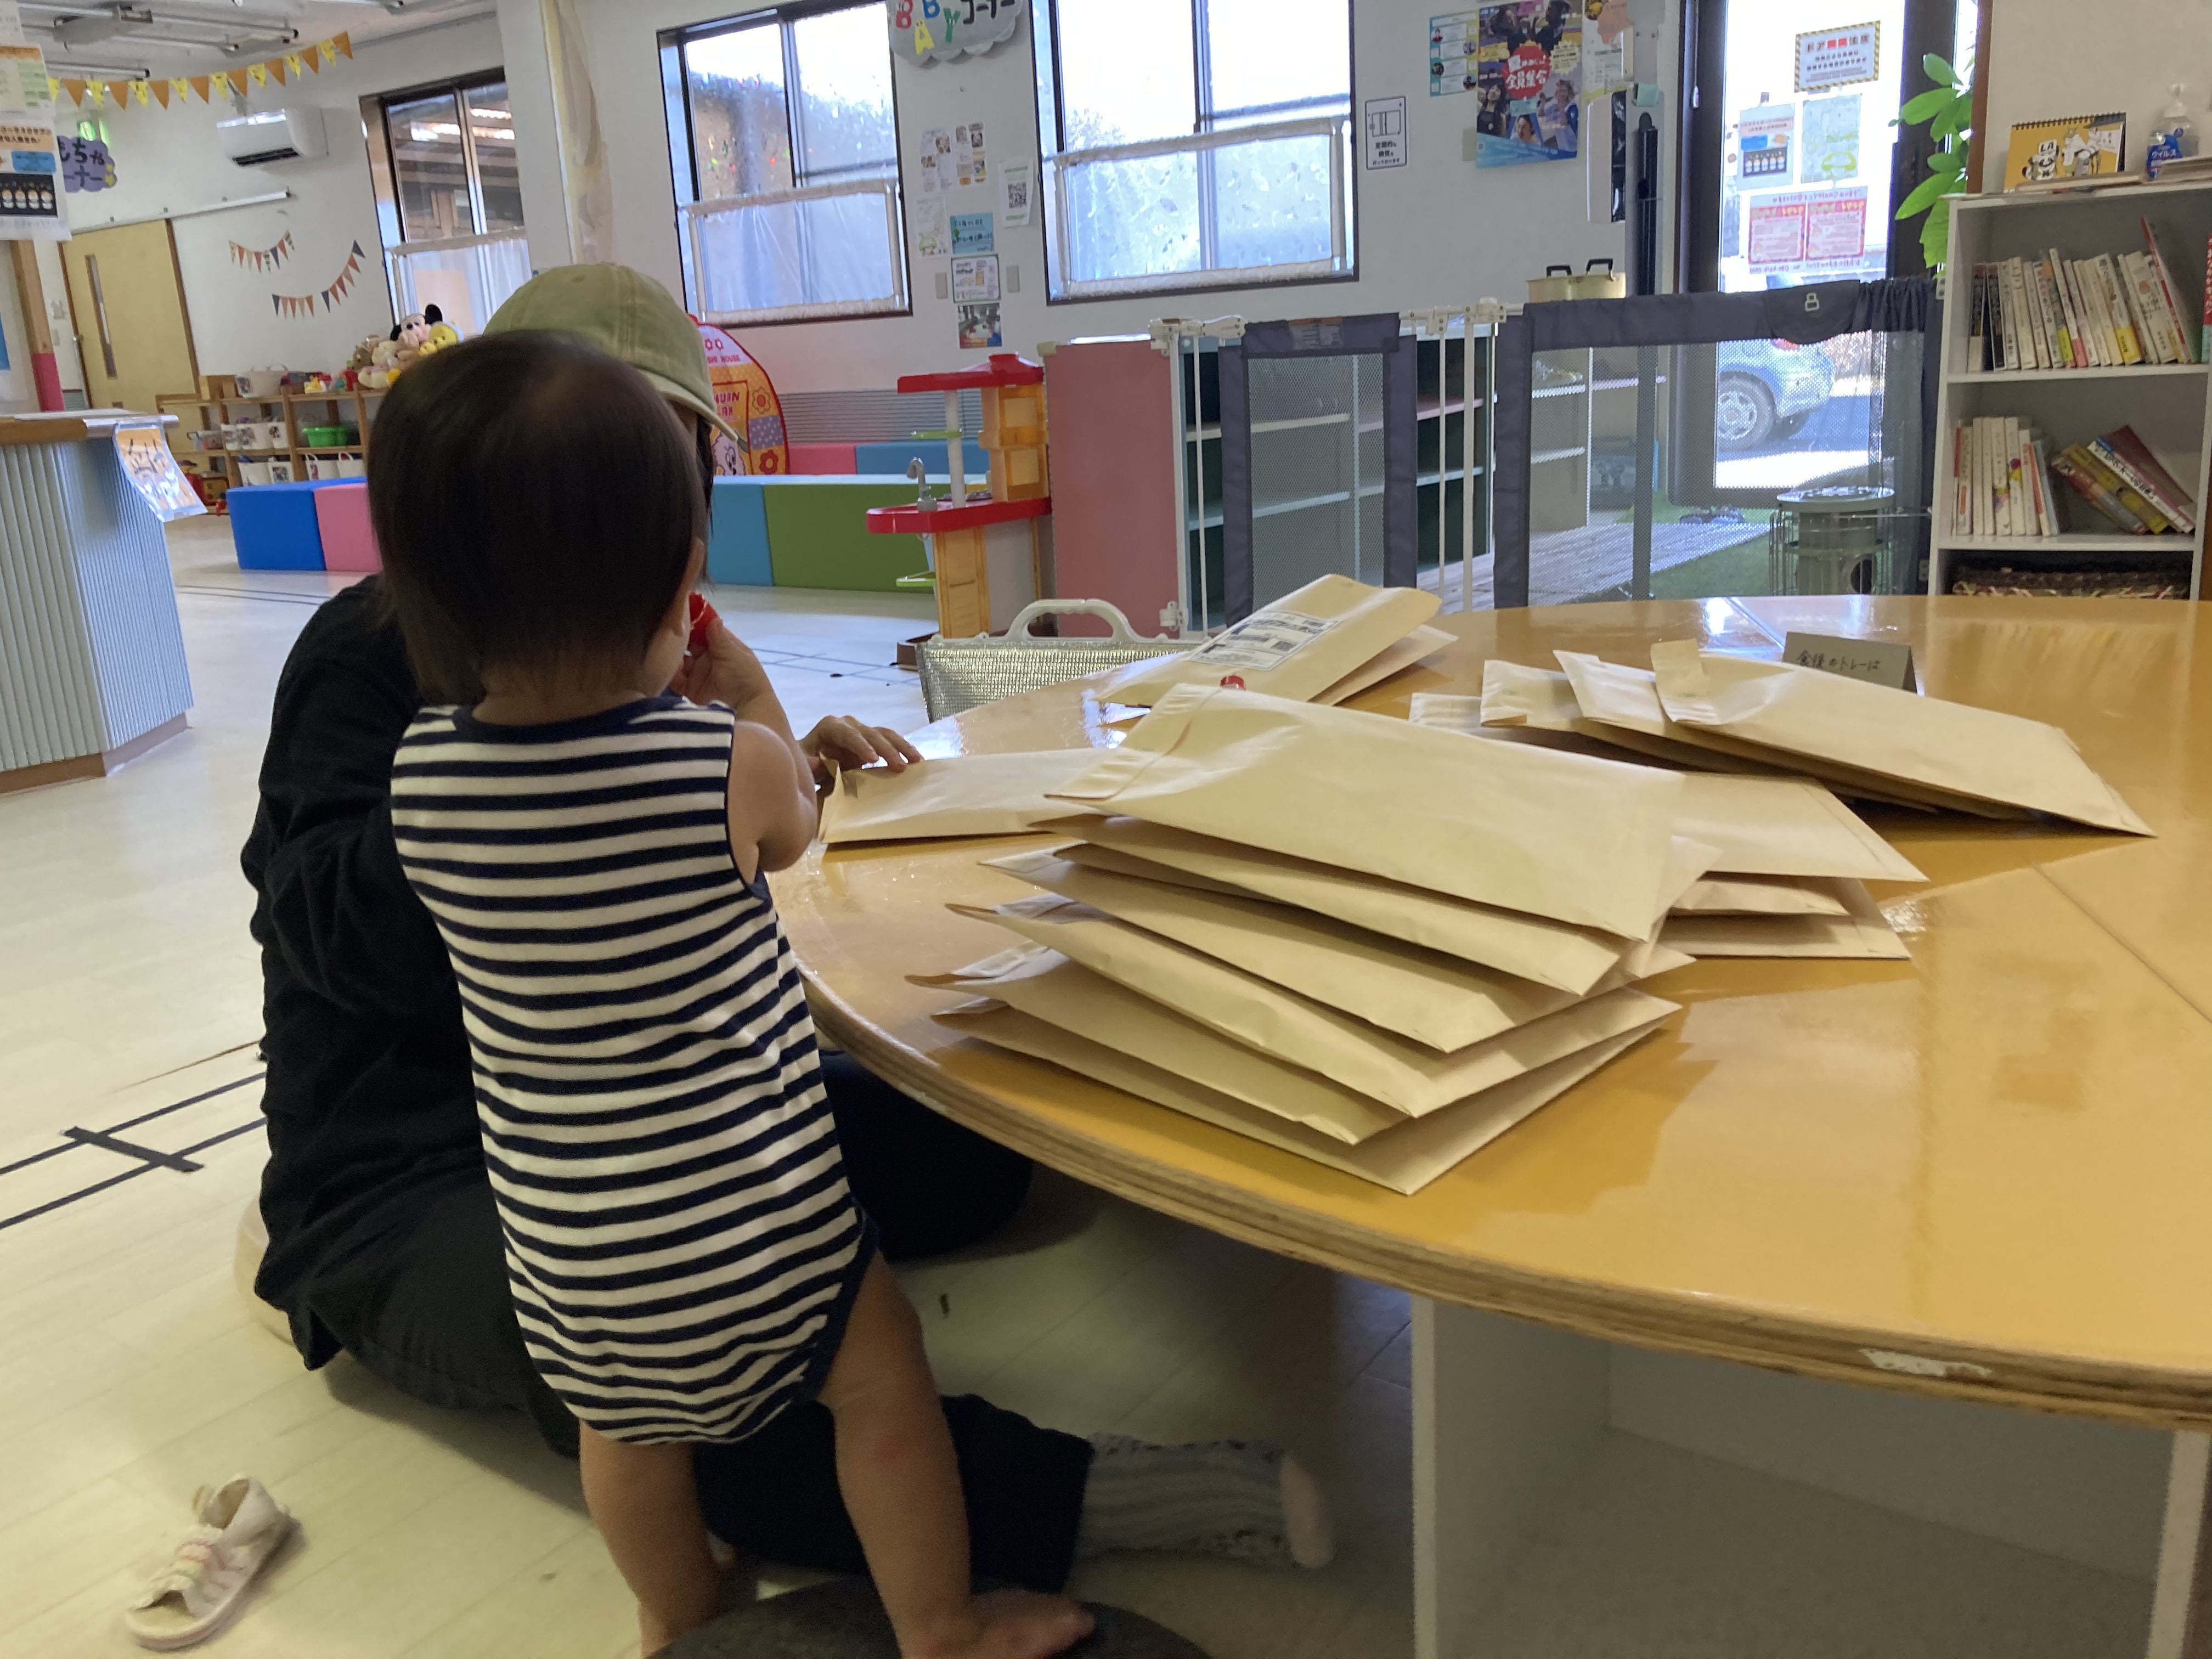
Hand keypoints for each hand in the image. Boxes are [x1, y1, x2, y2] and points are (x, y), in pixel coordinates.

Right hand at [668, 613, 774, 711]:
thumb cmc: (745, 678)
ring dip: (672, 656)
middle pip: (687, 644)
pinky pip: (674, 679)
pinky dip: (669, 673)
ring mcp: (697, 674)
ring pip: (678, 660)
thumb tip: (713, 618)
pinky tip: (665, 668)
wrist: (746, 711)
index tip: (677, 614)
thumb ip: (720, 638)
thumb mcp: (734, 654)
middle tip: (665, 632)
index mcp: (722, 647)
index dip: (692, 622)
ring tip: (665, 651)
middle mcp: (708, 658)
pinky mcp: (689, 690)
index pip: (703, 630)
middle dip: (677, 639)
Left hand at [799, 716, 921, 788]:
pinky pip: (890, 741)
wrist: (810, 761)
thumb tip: (817, 762)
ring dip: (902, 747)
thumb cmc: (806, 761)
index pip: (848, 734)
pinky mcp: (873, 740)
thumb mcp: (803, 763)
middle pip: (871, 733)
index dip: (861, 745)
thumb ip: (809, 765)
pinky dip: (903, 750)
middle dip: (887, 749)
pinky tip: (916, 761)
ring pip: (885, 734)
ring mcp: (863, 730)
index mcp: (830, 726)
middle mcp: (849, 724)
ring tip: (916, 761)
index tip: (873, 760)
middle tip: (900, 766)